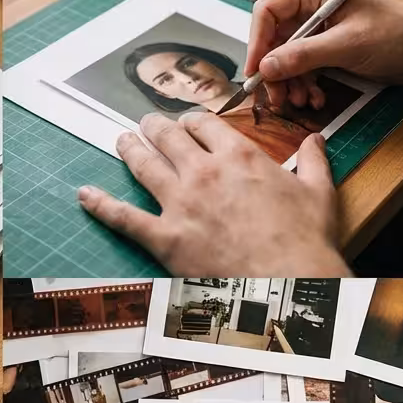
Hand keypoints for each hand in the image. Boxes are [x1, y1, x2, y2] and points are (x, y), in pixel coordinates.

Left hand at [76, 112, 350, 276]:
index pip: (204, 123)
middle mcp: (203, 173)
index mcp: (239, 157)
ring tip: (120, 140)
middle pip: (168, 138)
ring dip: (128, 150)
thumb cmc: (305, 241)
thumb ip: (313, 161)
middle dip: (154, 127)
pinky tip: (84, 195)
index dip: (191, 120)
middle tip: (146, 124)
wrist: (288, 283)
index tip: (187, 122)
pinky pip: (123, 217)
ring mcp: (179, 204)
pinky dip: (100, 205)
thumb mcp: (319, 193)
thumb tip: (315, 139)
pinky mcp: (164, 237)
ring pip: (143, 166)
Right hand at [246, 0, 402, 107]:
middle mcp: (313, 6)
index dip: (257, 42)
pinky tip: (313, 97)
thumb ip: (302, 55)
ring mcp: (320, 28)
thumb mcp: (347, 45)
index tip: (256, 70)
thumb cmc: (398, 35)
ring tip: (299, 101)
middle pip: (274, 38)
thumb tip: (266, 67)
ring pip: (286, 56)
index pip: (268, 11)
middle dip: (274, 69)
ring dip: (289, 81)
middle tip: (275, 95)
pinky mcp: (328, 47)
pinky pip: (303, 66)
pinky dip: (304, 83)